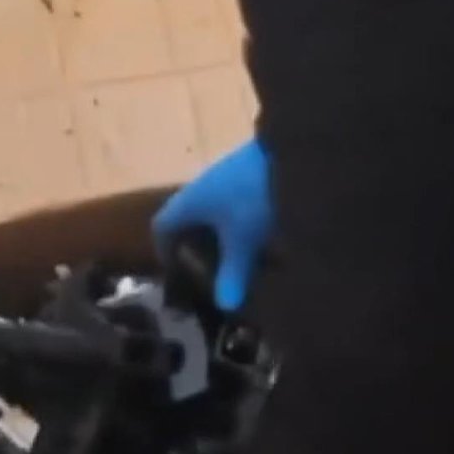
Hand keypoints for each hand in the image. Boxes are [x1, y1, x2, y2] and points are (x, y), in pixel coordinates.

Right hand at [153, 140, 270, 310]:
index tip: (176, 269)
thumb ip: (233, 275)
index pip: (163, 227)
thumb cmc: (254, 197)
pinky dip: (245, 223)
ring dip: (227, 236)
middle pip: (191, 221)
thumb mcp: (244, 241)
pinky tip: (268, 236)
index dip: (165, 250)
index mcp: (189, 202)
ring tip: (246, 258)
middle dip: (201, 248)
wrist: (291, 147)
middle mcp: (202, 187)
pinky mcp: (252, 171)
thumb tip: (226, 306)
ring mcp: (227, 176)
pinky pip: (239, 203)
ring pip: (218, 212)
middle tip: (215, 270)